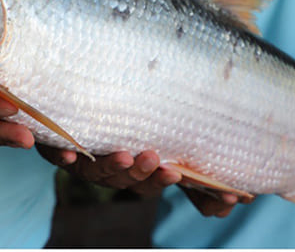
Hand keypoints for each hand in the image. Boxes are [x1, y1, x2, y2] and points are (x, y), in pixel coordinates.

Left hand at [37, 146, 249, 217]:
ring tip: (128, 156)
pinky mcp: (58, 145)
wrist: (95, 92)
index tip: (178, 173)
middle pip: (125, 181)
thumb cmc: (145, 125)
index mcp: (135, 174)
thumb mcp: (177, 149)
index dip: (163, 182)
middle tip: (157, 160)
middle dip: (142, 175)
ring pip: (98, 171)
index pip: (150, 185)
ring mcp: (84, 160)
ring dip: (113, 167)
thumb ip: (203, 177)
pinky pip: (57, 155)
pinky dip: (64, 158)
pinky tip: (71, 157)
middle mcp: (111, 170)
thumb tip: (237, 201)